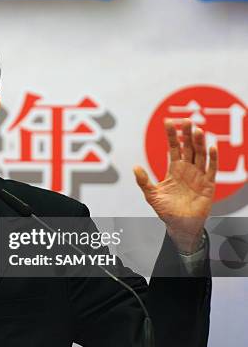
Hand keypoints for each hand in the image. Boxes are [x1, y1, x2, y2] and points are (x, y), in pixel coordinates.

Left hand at [133, 119, 217, 252]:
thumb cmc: (166, 210)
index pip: (174, 148)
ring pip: (200, 155)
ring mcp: (199, 176)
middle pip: (188, 147)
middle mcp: (187, 169)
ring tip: (197, 130)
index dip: (171, 135)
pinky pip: (211, 169)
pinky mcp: (208, 184)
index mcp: (174, 169)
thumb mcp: (151, 195)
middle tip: (186, 120)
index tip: (168, 121)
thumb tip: (134, 167)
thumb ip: (143, 181)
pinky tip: (211, 147)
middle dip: (187, 134)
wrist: (180, 225)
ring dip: (199, 143)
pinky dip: (212, 158)